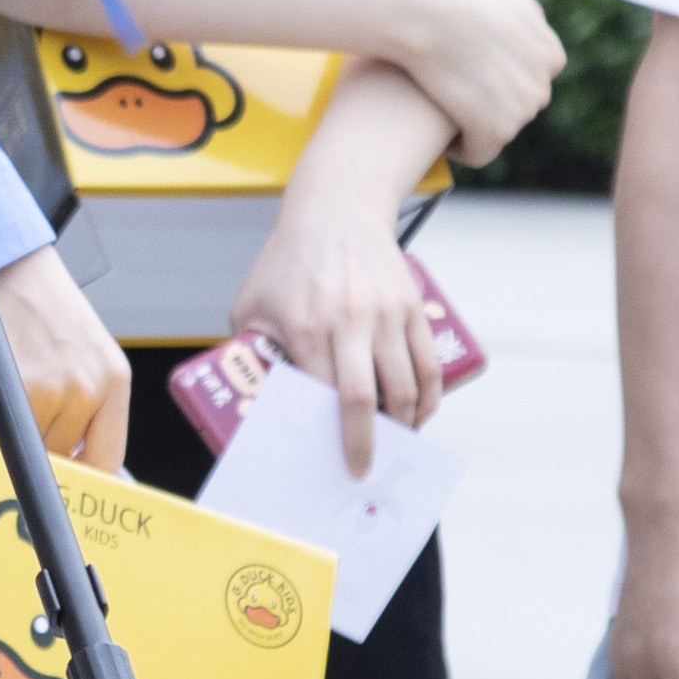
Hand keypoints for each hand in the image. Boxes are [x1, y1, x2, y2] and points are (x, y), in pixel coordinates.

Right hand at [0, 244, 130, 463]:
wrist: (7, 264)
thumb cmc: (37, 306)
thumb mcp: (80, 353)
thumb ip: (83, 400)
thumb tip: (69, 453)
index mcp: (114, 379)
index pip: (108, 458)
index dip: (80, 473)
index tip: (61, 477)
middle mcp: (94, 387)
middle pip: (66, 457)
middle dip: (37, 446)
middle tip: (19, 422)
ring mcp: (60, 390)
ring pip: (32, 447)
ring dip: (11, 433)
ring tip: (2, 398)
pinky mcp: (23, 389)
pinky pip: (5, 434)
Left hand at [225, 192, 451, 475]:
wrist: (335, 211)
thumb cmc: (287, 262)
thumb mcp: (252, 305)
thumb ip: (250, 352)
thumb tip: (251, 402)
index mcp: (307, 327)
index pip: (326, 396)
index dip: (337, 436)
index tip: (340, 462)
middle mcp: (350, 321)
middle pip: (368, 398)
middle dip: (370, 442)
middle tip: (366, 467)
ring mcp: (386, 314)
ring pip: (406, 386)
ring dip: (404, 423)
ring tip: (394, 440)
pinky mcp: (411, 307)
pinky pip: (428, 364)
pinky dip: (429, 397)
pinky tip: (418, 414)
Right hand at [381, 0, 568, 160]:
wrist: (427, 10)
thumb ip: (525, 15)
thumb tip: (530, 21)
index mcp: (550, 56)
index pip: (529, 81)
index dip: (497, 78)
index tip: (470, 73)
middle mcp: (543, 84)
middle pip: (515, 107)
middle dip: (489, 102)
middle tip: (453, 90)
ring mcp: (524, 109)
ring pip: (498, 131)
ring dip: (473, 125)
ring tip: (443, 109)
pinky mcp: (498, 130)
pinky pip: (479, 153)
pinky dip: (460, 148)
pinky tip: (441, 134)